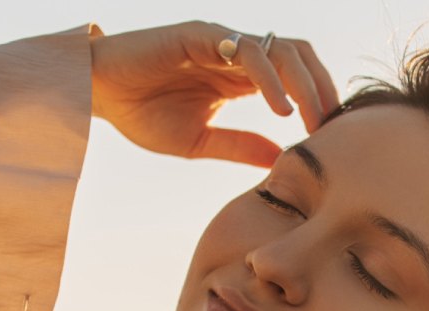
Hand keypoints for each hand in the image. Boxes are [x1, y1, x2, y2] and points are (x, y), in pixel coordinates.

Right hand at [89, 22, 338, 166]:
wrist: (98, 94)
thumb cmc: (144, 114)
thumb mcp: (202, 141)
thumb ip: (242, 146)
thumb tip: (280, 159)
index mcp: (241, 76)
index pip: (295, 77)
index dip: (317, 102)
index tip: (327, 137)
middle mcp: (236, 54)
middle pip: (298, 56)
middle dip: (322, 89)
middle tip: (330, 129)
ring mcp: (221, 41)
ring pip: (280, 48)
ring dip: (303, 84)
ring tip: (311, 119)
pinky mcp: (201, 34)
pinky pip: (247, 50)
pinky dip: (270, 79)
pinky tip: (279, 109)